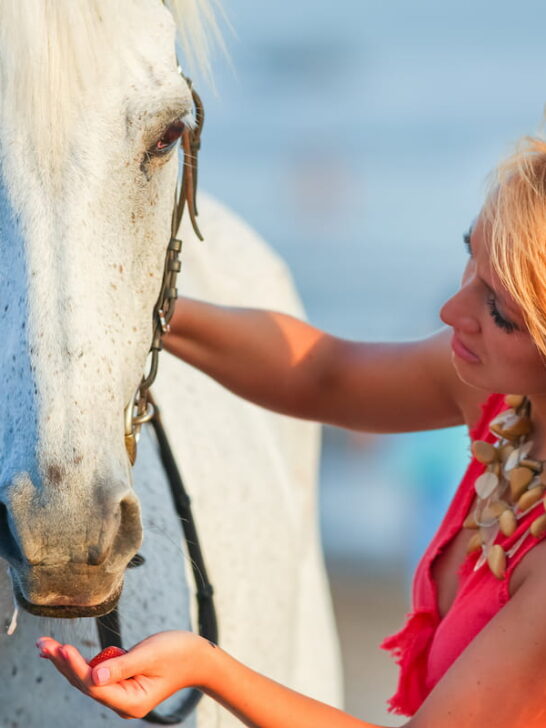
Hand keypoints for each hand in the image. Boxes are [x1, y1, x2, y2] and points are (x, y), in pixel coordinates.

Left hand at [36, 631, 208, 719]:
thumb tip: (94, 677)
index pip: (94, 685)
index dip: (76, 666)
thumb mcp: (151, 655)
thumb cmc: (179, 653)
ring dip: (67, 662)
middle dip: (63, 663)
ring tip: (46, 646)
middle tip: (43, 644)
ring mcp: (121, 694)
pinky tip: (64, 653)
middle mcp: (123, 703)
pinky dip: (80, 662)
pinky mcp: (121, 683)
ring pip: (87, 679)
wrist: (198, 657)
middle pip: (85, 684)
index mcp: (131, 701)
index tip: (62, 648)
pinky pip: (95, 674)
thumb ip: (123, 665)